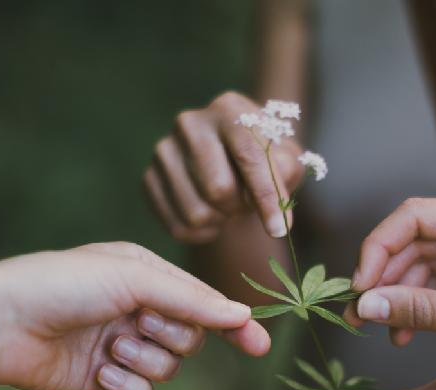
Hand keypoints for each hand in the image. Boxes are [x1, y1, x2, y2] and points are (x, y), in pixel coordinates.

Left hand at [0, 242, 269, 389]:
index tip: (260, 347)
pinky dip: (126, 387)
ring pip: (168, 370)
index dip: (233, 324)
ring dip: (143, 361)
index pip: (204, 303)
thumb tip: (242, 315)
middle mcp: (137, 310)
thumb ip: (191, 299)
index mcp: (146, 277)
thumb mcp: (132, 278)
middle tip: (134, 323)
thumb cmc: (61, 284)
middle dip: (168, 336)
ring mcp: (121, 347)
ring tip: (110, 348)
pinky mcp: (103, 381)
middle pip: (190, 340)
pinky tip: (101, 375)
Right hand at [144, 91, 303, 241]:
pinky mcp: (149, 177)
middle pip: (218, 190)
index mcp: (228, 108)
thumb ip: (286, 176)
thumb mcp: (286, 160)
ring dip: (221, 220)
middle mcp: (190, 123)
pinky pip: (178, 227)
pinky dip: (202, 234)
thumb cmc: (265, 161)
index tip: (279, 229)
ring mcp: (164, 150)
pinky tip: (210, 217)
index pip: (248, 157)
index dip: (266, 196)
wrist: (229, 161)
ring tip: (227, 205)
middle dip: (240, 207)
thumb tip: (276, 211)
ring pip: (197, 214)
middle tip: (245, 201)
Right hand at [347, 198, 435, 387]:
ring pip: (425, 265)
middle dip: (384, 278)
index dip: (379, 247)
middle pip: (416, 241)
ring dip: (401, 297)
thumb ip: (423, 310)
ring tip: (384, 332)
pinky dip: (423, 307)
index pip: (416, 216)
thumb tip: (365, 306)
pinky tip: (413, 333)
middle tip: (359, 316)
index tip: (359, 286)